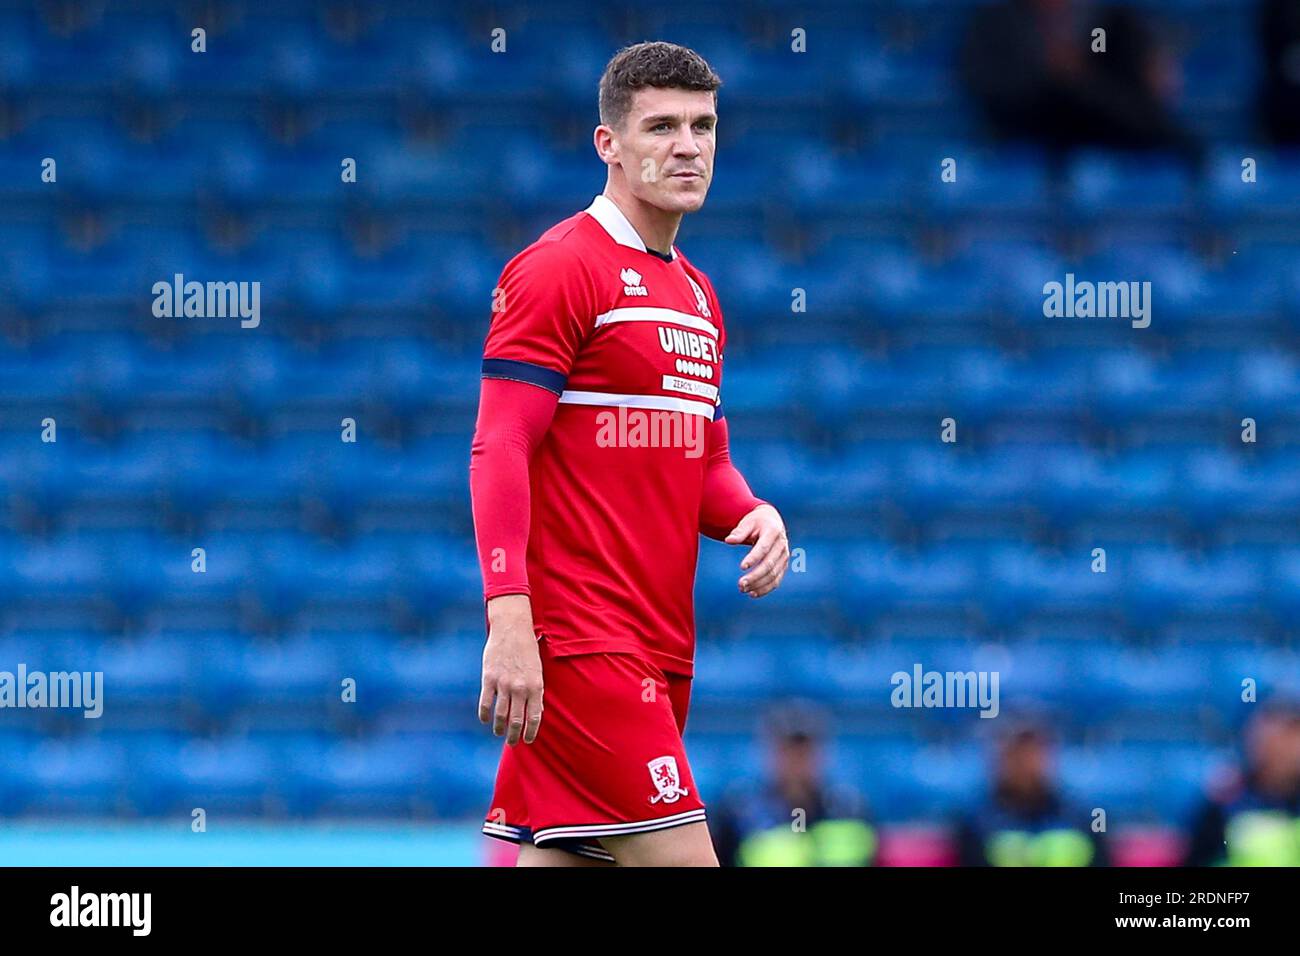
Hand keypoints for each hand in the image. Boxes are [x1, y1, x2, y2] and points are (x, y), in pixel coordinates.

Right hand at [478, 594, 543, 744]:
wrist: (512, 628)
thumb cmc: (528, 649)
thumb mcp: (538, 670)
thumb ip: (537, 691)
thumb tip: (538, 712)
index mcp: (536, 686)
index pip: (535, 717)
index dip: (531, 732)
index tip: (528, 740)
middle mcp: (520, 688)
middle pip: (517, 721)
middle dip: (515, 736)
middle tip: (513, 743)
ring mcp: (503, 684)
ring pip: (501, 715)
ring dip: (500, 728)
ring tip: (499, 733)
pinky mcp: (489, 679)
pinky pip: (486, 703)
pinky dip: (485, 715)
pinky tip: (485, 720)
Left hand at [725, 503, 788, 597]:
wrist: (772, 521)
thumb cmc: (756, 522)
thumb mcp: (747, 522)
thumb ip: (739, 532)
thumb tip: (728, 540)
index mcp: (773, 531)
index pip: (764, 548)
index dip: (753, 558)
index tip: (741, 567)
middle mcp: (782, 545)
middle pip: (769, 564)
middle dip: (755, 576)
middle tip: (740, 584)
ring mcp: (784, 556)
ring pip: (774, 575)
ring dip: (759, 585)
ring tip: (743, 589)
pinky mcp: (783, 565)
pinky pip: (777, 580)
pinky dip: (766, 588)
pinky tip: (753, 593)